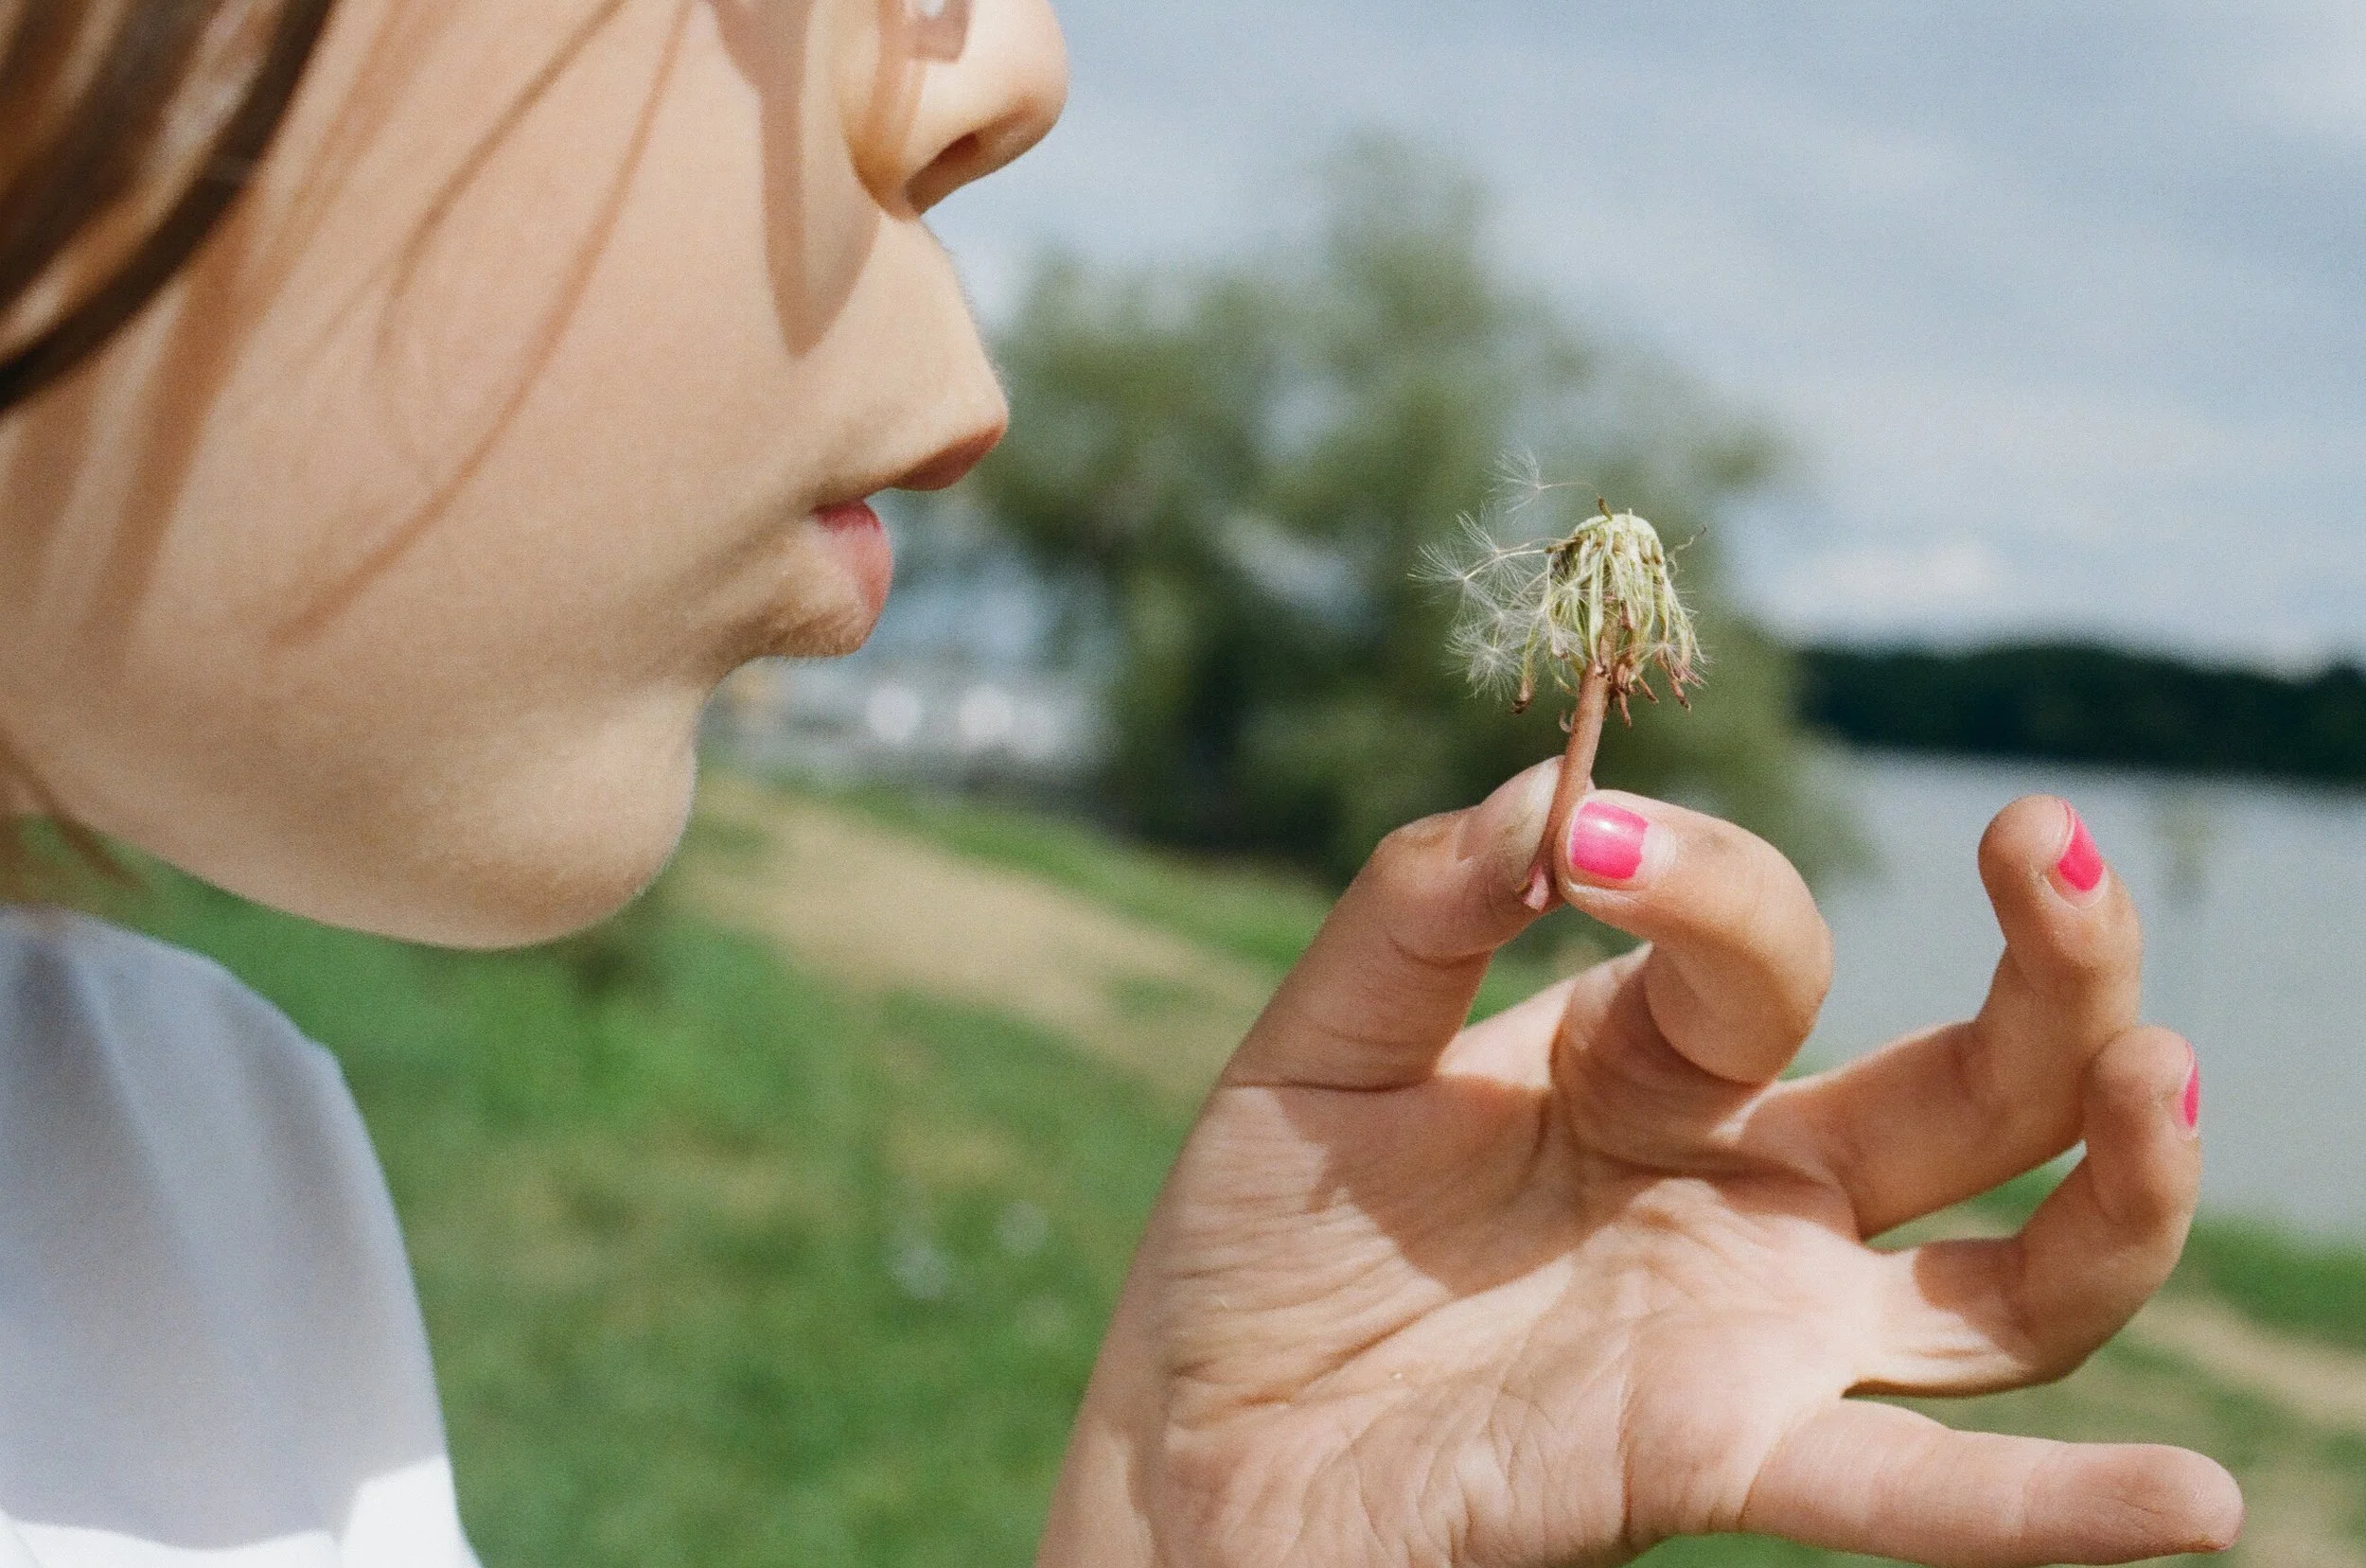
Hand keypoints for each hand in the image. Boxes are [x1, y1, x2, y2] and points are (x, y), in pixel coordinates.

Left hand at [1038, 762, 2238, 1567]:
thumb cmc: (1260, 1234)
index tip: (1580, 855)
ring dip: (2119, 1187)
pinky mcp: (1712, 1453)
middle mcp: (1746, 1187)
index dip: (1696, 882)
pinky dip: (2052, 1514)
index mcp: (1652, 1062)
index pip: (1757, 946)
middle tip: (2040, 838)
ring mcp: (1753, 1325)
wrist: (1199, 1433)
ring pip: (2018, 1280)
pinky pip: (1910, 1489)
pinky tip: (2198, 1509)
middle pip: (1974, 1084)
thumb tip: (1553, 792)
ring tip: (2156, 1073)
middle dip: (2049, 962)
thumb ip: (1422, 901)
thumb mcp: (1324, 1038)